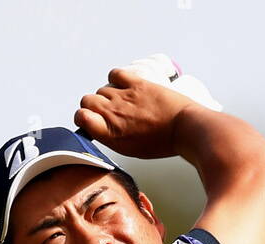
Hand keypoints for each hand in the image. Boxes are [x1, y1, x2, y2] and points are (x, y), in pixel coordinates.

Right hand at [74, 66, 193, 159]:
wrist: (184, 129)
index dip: (83, 117)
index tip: (89, 119)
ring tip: (122, 101)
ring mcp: (124, 97)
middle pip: (87, 100)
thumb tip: (101, 127)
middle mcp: (113, 114)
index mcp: (110, 133)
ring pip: (102, 89)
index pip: (81, 117)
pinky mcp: (136, 83)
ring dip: (108, 94)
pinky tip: (123, 85)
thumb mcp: (130, 149)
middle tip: (106, 111)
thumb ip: (112, 136)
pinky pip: (115, 74)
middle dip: (92, 105)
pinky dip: (116, 78)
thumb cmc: (160, 143)